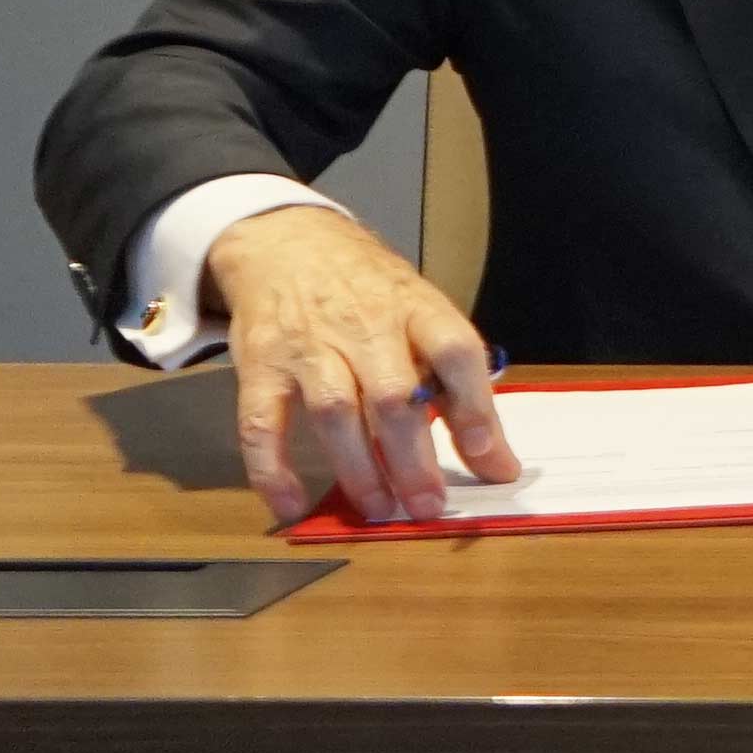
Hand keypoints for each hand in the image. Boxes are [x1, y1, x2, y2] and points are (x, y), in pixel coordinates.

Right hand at [205, 201, 514, 528]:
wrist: (286, 241)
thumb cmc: (368, 290)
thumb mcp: (419, 310)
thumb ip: (449, 375)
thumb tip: (492, 453)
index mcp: (417, 308)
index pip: (456, 352)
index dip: (476, 408)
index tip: (493, 459)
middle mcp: (364, 325)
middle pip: (394, 395)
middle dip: (413, 459)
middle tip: (429, 507)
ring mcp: (309, 346)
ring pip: (335, 412)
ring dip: (359, 469)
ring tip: (381, 511)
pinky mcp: (260, 366)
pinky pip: (262, 423)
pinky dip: (273, 469)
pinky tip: (293, 505)